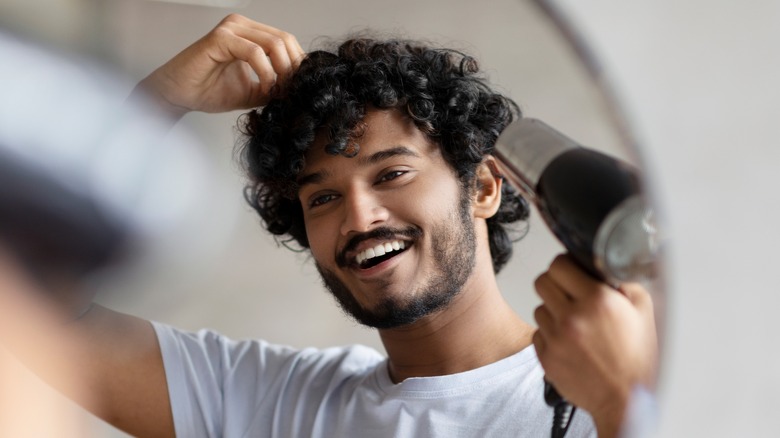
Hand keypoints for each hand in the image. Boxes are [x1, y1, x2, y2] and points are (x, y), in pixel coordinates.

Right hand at [135, 14, 304, 117]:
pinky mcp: (220, 38)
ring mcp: (231, 28)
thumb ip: (274, 86)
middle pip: (285, 39)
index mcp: (251, 34)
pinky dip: (265, 73)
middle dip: (293, 68)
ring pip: (274, 44)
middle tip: (291, 91)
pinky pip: (255, 52)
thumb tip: (298, 90)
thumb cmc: (209, 91)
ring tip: (277, 92)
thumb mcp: (253, 92)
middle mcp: (242, 25)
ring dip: (282, 71)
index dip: (297, 65)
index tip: (298, 89)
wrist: (179, 95)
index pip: (287, 41)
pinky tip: (264, 88)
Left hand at [532, 255, 657, 435]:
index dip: (565, 265)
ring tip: (575, 323)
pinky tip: (570, 342)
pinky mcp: (546, 357)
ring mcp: (556, 338)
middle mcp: (572, 317)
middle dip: (555, 284)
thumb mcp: (644, 311)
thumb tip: (603, 266)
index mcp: (597, 300)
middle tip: (569, 293)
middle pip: (542, 282)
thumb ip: (624, 282)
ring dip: (553, 311)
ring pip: (539, 308)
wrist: (627, 399)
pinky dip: (550, 335)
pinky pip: (537, 334)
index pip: (559, 265)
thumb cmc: (638, 359)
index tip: (571, 271)